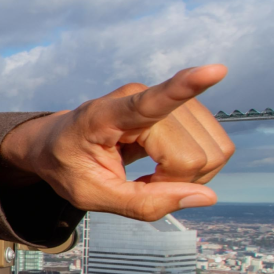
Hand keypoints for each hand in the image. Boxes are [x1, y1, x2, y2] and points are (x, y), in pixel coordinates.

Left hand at [0, 65, 234, 220]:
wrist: (56, 142)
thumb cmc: (69, 166)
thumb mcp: (92, 196)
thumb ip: (144, 203)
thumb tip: (207, 197)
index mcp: (105, 116)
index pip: (149, 102)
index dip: (185, 87)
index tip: (214, 71)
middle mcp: (141, 98)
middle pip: (192, 156)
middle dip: (174, 181)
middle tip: (140, 182)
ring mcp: (167, 100)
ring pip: (213, 152)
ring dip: (187, 175)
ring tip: (150, 173)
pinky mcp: (185, 108)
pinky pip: (217, 147)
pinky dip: (195, 168)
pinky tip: (163, 166)